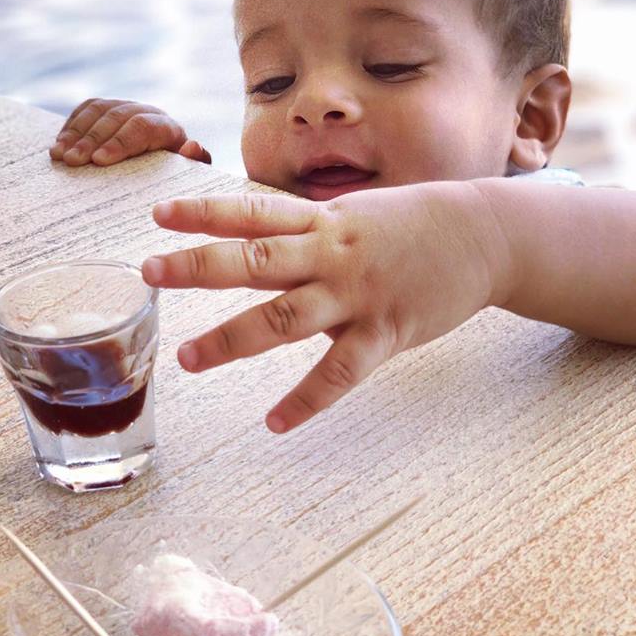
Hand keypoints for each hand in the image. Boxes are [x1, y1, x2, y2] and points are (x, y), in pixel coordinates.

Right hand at [49, 98, 211, 166]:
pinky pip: (85, 110)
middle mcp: (146, 112)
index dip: (119, 142)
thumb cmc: (174, 180)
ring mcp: (124, 108)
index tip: (99, 161)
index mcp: (168, 129)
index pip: (142, 127)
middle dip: (91, 139)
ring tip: (60, 157)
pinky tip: (57, 146)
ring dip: (75, 133)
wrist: (164, 170)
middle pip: (115, 117)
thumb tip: (192, 147)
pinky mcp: (105, 109)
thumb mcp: (187, 177)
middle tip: (73, 162)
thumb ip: (193, 164)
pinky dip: (69, 127)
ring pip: (97, 111)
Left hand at [141, 183, 508, 431]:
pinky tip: (274, 423)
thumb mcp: (353, 214)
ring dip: (232, 339)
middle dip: (199, 266)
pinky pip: (339, 373)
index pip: (252, 212)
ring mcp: (358, 294)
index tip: (158, 216)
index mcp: (322, 221)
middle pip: (256, 259)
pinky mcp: (386, 332)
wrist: (486, 235)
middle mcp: (332, 253)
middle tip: (149, 273)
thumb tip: (256, 243)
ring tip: (188, 358)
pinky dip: (306, 400)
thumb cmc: (412, 226)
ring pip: (285, 318)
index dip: (204, 213)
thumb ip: (306, 231)